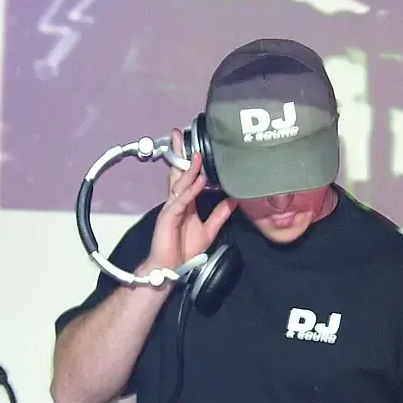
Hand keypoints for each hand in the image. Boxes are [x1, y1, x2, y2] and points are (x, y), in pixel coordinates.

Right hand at [146, 129, 236, 270]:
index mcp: (185, 203)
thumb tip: (233, 201)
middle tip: (180, 135)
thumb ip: (220, 215)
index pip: (186, 177)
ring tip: (197, 154)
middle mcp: (177, 201)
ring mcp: (171, 208)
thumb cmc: (184, 250)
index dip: (190, 161)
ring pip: (180, 183)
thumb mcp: (209, 230)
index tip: (195, 146)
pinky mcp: (169, 216)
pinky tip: (200, 180)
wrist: (170, 267)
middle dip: (179, 154)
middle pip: (178, 173)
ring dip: (189, 168)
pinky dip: (191, 189)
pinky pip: (182, 200)